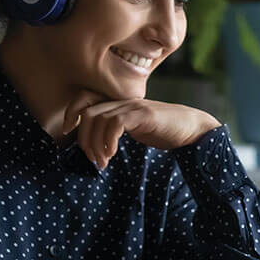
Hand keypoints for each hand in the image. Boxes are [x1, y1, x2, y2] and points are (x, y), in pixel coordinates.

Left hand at [61, 95, 220, 168]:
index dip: (71, 112)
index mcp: (118, 103)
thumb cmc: (162, 130)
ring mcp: (133, 106)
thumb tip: (95, 145)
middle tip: (93, 159)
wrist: (191, 128)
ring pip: (98, 118)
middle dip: (83, 139)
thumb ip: (115, 129)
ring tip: (103, 162)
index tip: (68, 131)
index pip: (84, 98)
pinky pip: (116, 123)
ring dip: (95, 144)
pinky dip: (108, 140)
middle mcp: (123, 101)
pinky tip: (112, 153)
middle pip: (87, 112)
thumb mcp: (133, 128)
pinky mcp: (144, 114)